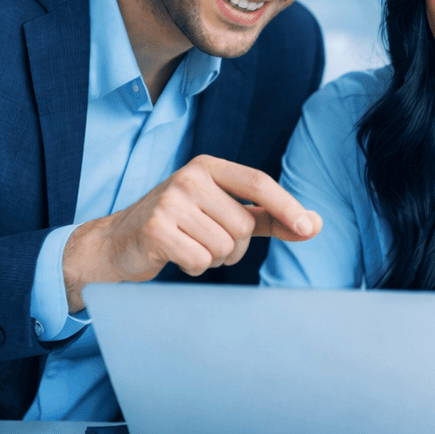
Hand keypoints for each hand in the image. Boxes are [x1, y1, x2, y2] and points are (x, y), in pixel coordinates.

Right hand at [62, 155, 321, 311]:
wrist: (119, 243)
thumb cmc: (183, 226)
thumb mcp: (226, 214)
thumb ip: (270, 218)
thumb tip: (315, 225)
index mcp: (209, 166)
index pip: (258, 183)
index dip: (287, 206)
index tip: (309, 228)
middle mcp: (189, 177)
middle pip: (243, 226)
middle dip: (234, 245)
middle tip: (208, 240)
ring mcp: (169, 201)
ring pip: (223, 246)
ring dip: (213, 258)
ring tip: (190, 246)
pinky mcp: (154, 228)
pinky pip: (199, 260)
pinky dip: (194, 267)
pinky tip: (176, 255)